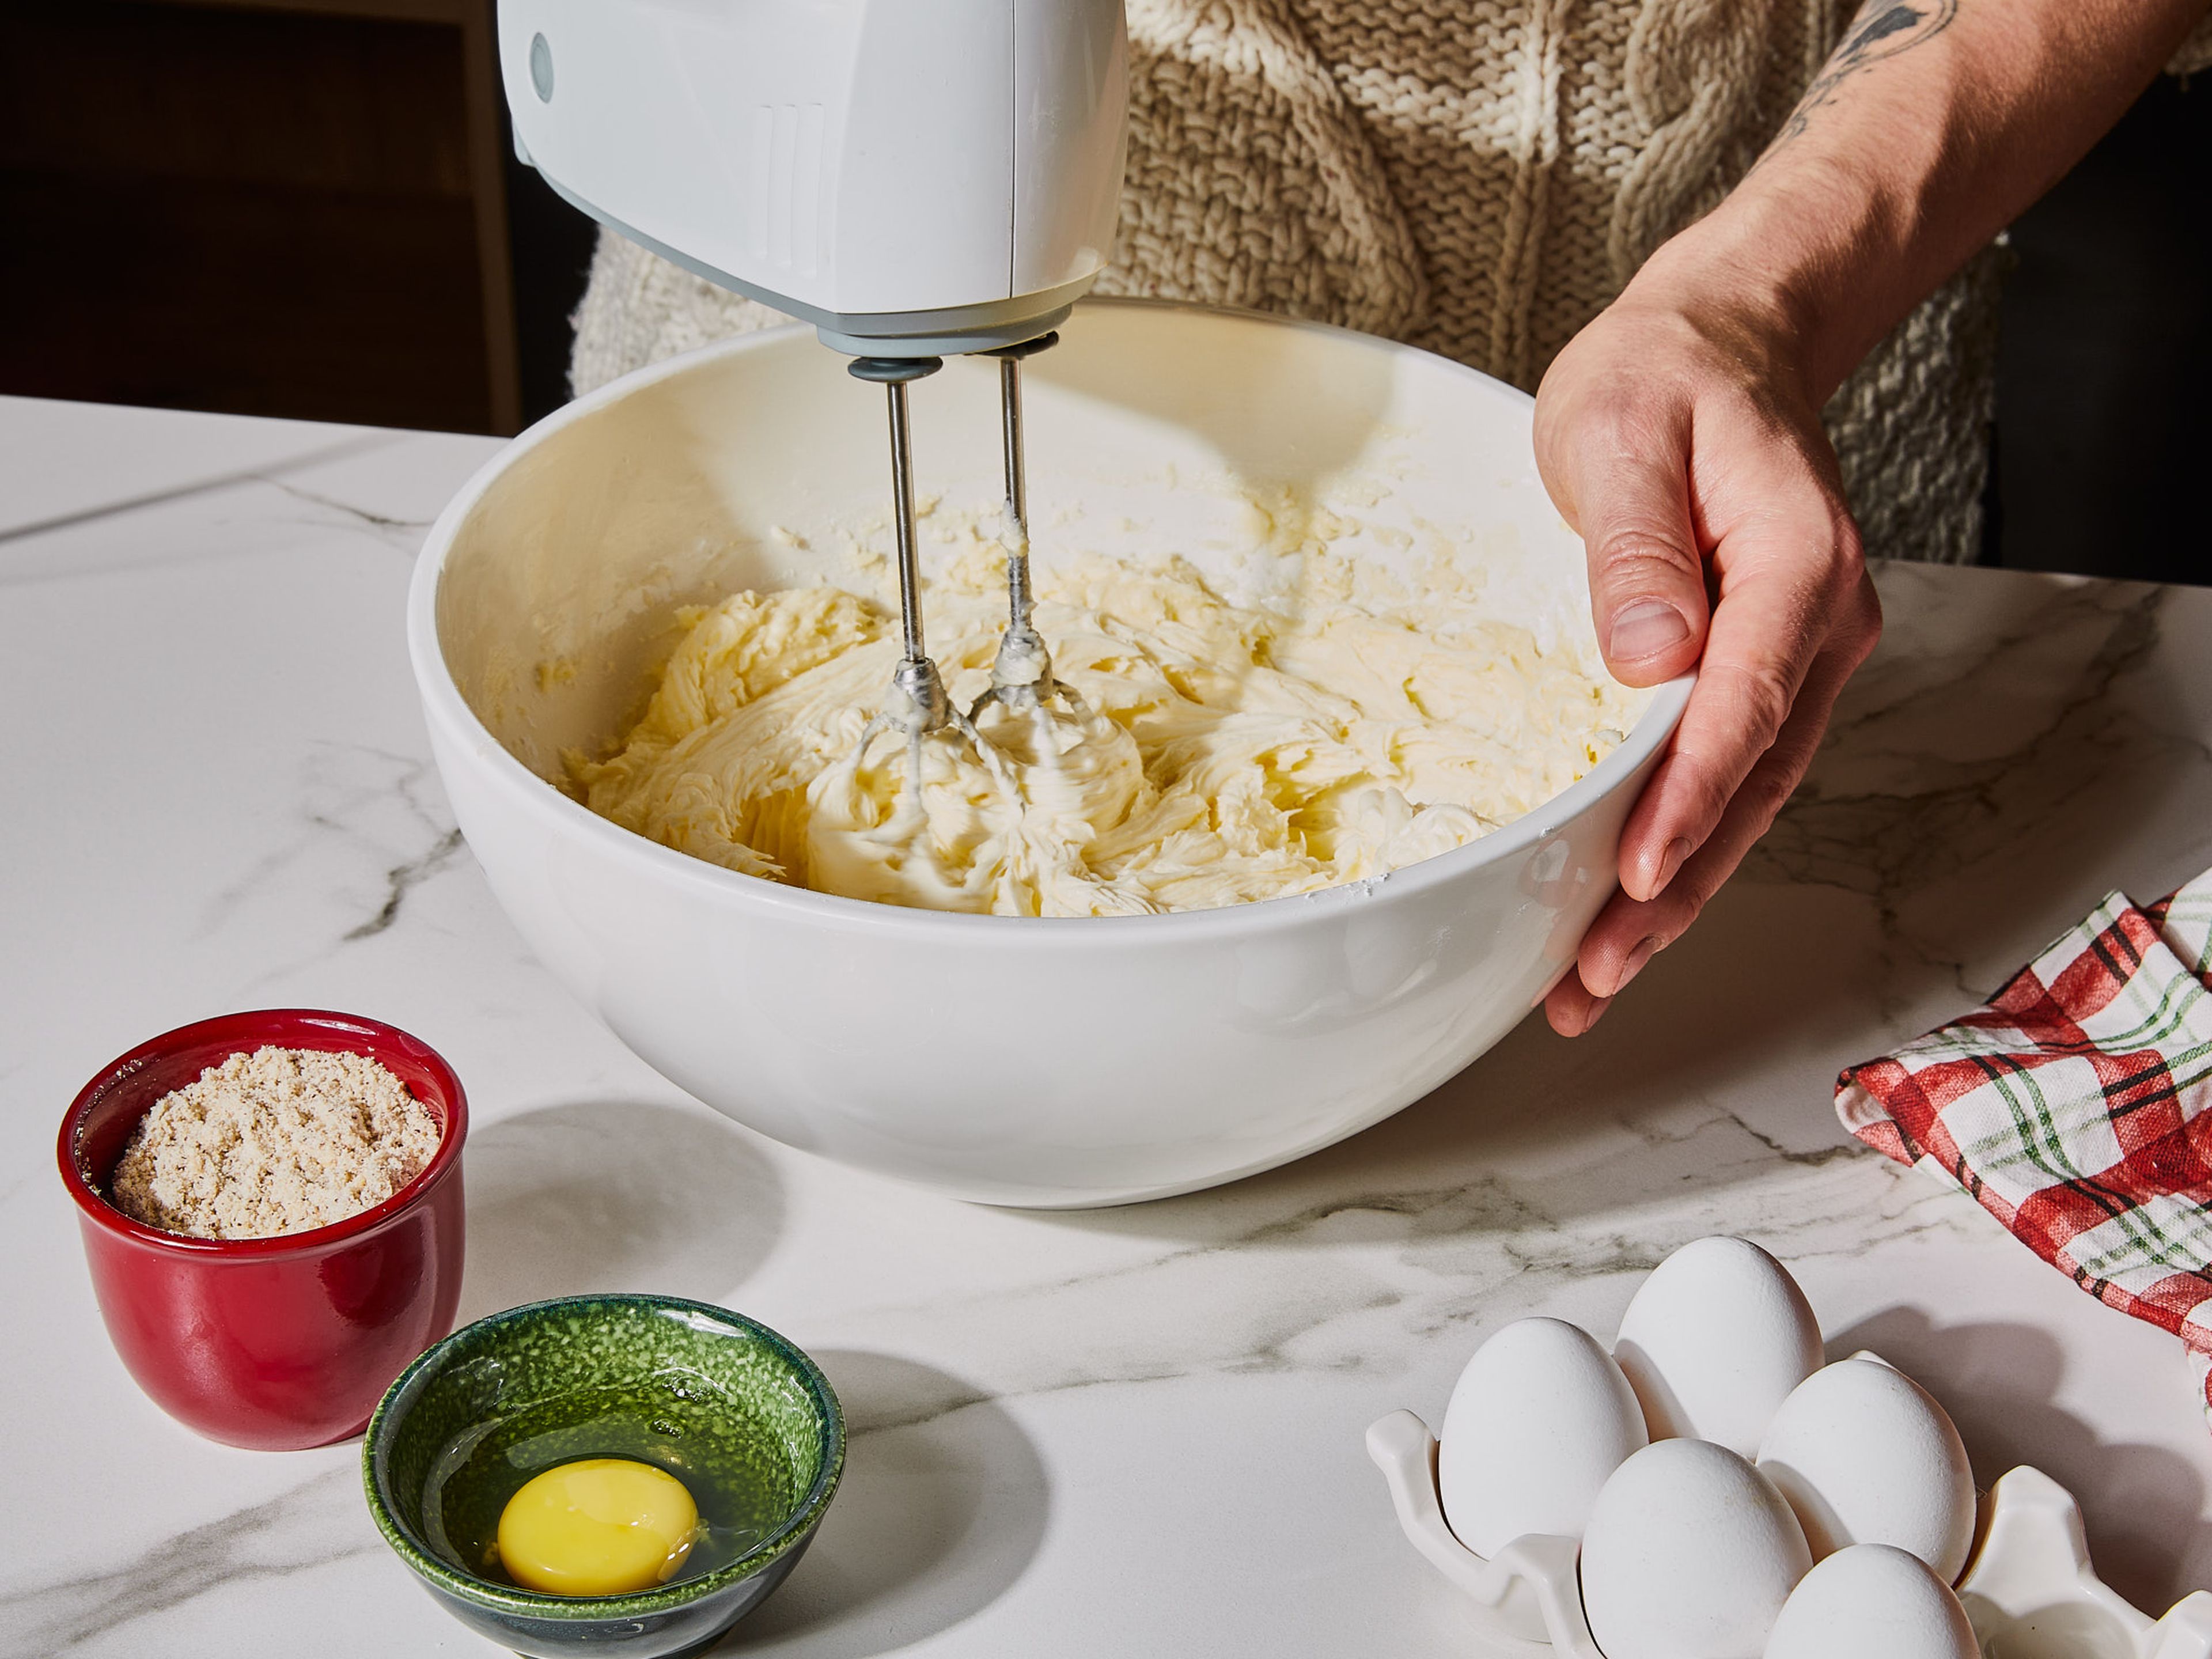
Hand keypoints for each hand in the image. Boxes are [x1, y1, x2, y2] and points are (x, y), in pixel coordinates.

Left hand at [1531, 268, 1881, 1036]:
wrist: (1717, 346)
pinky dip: (1679, 845)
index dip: (1690, 801)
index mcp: (1798, 564)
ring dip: (1675, 894)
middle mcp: (1819, 624)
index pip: (1746, 706)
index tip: (1637, 876)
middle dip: (1676, 890)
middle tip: (1592, 973)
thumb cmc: (1663, 378)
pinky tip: (1622, 904)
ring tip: (1591, 977)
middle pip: (1753, 784)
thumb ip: (1636, 545)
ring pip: (1745, 799)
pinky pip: (1727, 774)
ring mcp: (1798, 657)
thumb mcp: (1622, 431)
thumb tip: (1650, 655)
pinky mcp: (1761, 672)